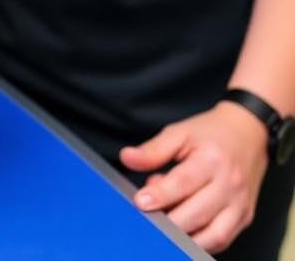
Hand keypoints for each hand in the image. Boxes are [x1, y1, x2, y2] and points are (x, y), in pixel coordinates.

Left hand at [120, 102, 268, 253]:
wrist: (248, 134)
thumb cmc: (211, 135)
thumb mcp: (179, 133)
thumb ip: (153, 150)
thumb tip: (127, 158)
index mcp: (212, 159)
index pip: (184, 183)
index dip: (160, 195)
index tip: (140, 202)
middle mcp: (230, 184)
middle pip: (197, 213)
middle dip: (168, 219)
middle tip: (147, 215)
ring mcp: (240, 204)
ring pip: (212, 234)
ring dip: (184, 235)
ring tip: (164, 222)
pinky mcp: (244, 218)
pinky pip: (221, 240)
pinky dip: (199, 242)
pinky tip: (181, 231)